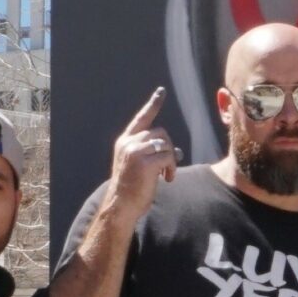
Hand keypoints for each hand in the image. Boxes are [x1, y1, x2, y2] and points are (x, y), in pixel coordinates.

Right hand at [107, 88, 179, 218]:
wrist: (121, 205)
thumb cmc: (132, 188)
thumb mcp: (138, 165)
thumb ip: (151, 152)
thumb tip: (176, 150)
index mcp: (124, 141)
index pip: (142, 118)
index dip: (153, 104)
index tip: (161, 92)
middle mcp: (128, 142)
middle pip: (160, 132)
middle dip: (169, 147)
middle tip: (168, 167)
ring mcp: (135, 151)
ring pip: (166, 143)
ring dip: (171, 159)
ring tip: (166, 174)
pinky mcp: (143, 162)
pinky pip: (169, 157)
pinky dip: (172, 168)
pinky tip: (166, 179)